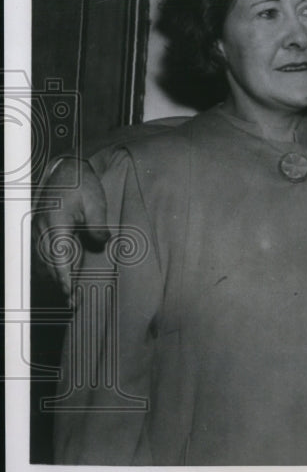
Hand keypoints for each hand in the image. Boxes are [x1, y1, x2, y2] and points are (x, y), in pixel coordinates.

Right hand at [33, 157, 108, 294]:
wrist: (66, 168)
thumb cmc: (81, 185)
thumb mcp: (96, 203)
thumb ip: (98, 225)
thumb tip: (102, 243)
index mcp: (55, 224)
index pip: (58, 258)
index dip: (63, 278)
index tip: (69, 294)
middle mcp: (42, 229)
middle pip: (49, 264)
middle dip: (60, 284)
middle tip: (72, 303)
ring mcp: (39, 229)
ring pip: (43, 260)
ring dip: (54, 277)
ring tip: (68, 295)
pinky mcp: (41, 228)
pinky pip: (43, 252)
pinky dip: (50, 266)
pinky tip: (60, 275)